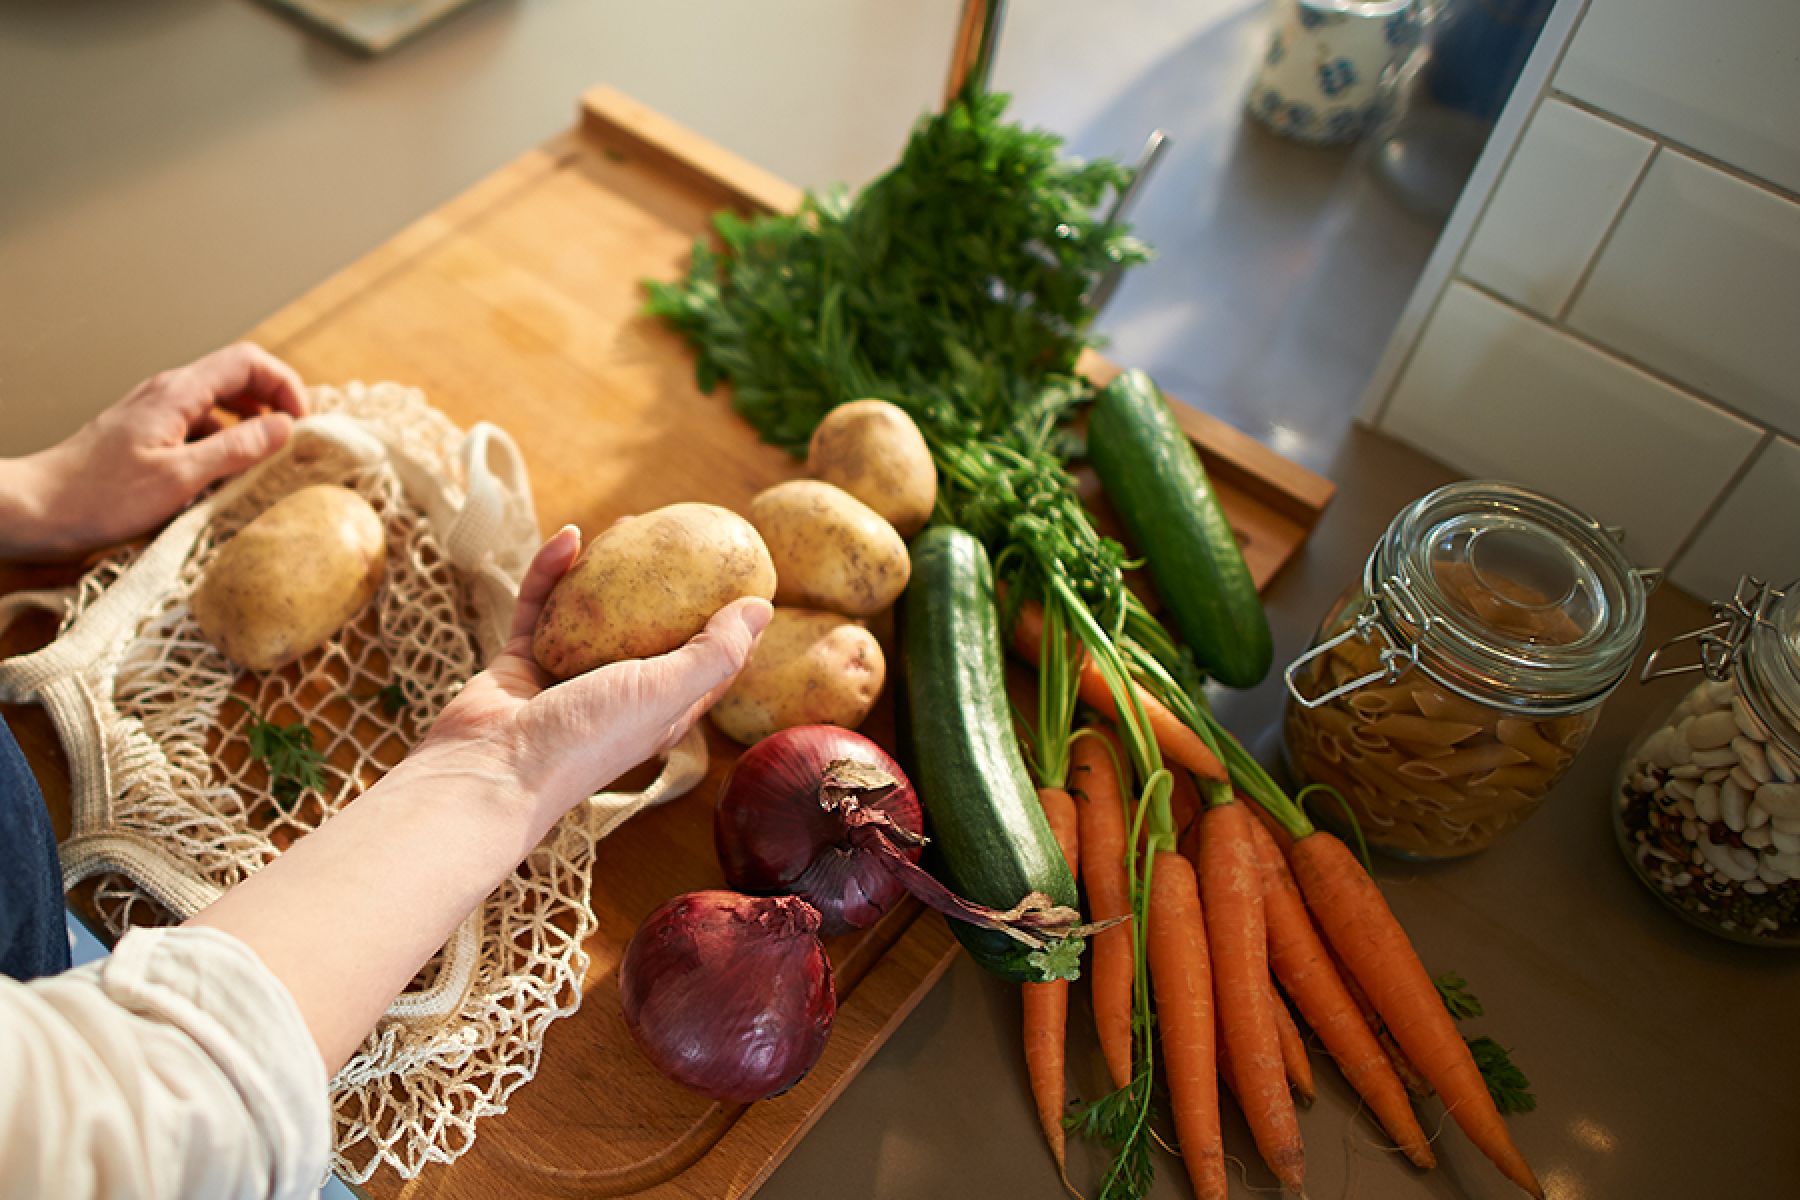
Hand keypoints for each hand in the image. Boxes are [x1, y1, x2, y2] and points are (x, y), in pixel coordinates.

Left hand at [0, 343, 306, 559]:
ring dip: (249, 426)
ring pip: (219, 404)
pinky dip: (222, 444)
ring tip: (263, 462)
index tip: (301, 422)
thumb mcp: (181, 477)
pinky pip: (198, 427)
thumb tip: (284, 427)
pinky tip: (223, 477)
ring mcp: (155, 413)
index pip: (248, 361)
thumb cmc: (100, 497)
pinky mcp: (146, 435)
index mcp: (178, 393)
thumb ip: (237, 449)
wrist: (37, 508)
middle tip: (291, 441)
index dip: (285, 384)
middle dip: (273, 403)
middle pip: (236, 377)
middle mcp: (168, 393)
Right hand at [408, 526, 771, 821]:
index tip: (742, 574)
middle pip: (648, 627)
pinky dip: (551, 572)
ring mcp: (567, 675)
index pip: (706, 661)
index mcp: (661, 707)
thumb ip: (716, 652)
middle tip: (681, 535)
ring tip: (627, 523)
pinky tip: (567, 535)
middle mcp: (618, 691)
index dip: (727, 621)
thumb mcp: (667, 692)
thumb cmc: (588, 738)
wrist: (493, 768)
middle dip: (666, 583)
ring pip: (592, 611)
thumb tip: (763, 607)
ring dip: (608, 569)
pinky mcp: (523, 660)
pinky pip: (540, 605)